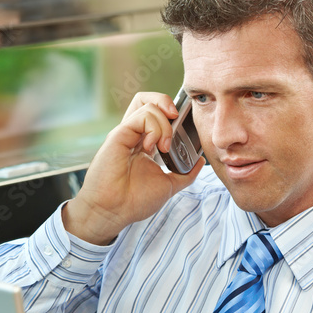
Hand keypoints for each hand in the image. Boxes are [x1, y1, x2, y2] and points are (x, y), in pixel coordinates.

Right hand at [63, 92, 204, 244]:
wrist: (113, 212)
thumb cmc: (134, 201)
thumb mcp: (168, 185)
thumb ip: (185, 173)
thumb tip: (200, 160)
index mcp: (144, 144)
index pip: (156, 114)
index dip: (171, 113)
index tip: (184, 128)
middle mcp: (134, 135)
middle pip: (147, 100)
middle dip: (166, 102)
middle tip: (177, 119)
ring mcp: (126, 134)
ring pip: (147, 104)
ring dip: (164, 123)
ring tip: (165, 146)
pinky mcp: (119, 135)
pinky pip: (141, 116)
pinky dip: (155, 127)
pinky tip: (154, 147)